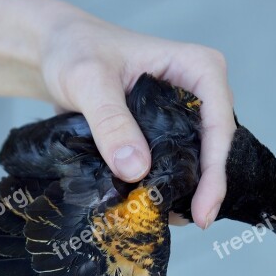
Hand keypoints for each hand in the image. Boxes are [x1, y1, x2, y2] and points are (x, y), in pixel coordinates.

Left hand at [40, 12, 235, 227]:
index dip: (215, 173)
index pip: (219, 126)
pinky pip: (172, 167)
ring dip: (181, 194)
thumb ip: (111, 122)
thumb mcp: (88, 80)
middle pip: (213, 151)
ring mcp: (182, 119)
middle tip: (188, 225)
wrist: (56, 53)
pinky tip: (148, 209)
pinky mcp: (164, 137)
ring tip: (160, 220)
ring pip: (195, 165)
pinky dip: (163, 189)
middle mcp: (199, 95)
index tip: (203, 213)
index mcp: (199, 70)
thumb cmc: (75, 50)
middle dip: (202, 190)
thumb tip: (136, 170)